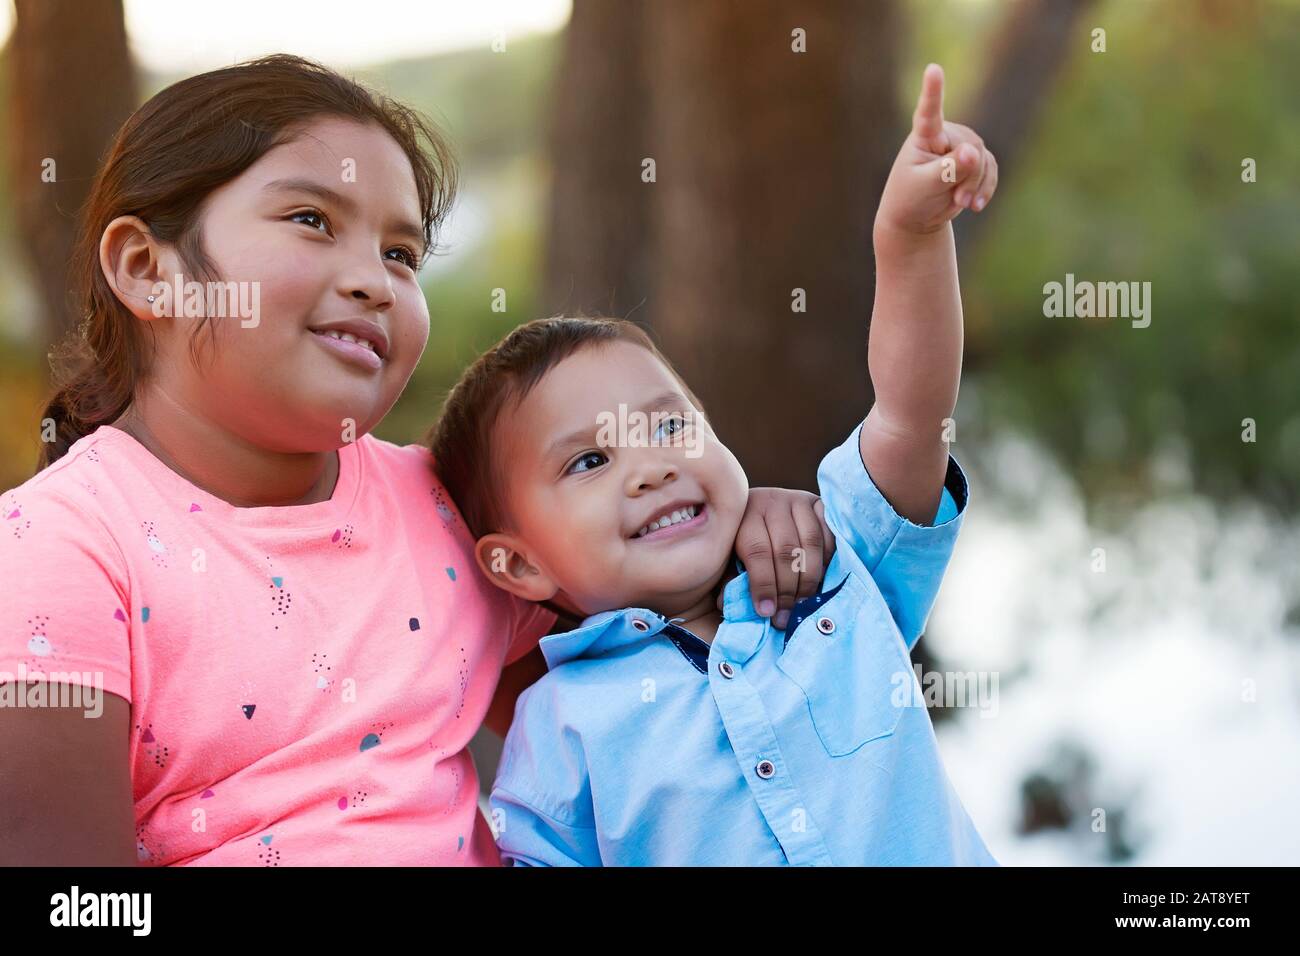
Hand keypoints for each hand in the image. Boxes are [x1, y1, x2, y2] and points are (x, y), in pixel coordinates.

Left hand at [728, 488, 835, 629]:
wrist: (760, 504)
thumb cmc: (741, 537)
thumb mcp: (729, 554)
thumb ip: (731, 577)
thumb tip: (726, 605)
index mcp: (744, 515)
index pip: (757, 552)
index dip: (763, 585)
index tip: (767, 612)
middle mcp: (771, 502)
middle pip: (786, 550)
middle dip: (787, 589)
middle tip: (785, 616)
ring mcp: (797, 500)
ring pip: (810, 543)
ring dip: (810, 580)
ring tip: (803, 605)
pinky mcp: (818, 503)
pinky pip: (829, 535)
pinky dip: (827, 561)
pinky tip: (820, 581)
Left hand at [874, 64, 998, 242]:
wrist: (917, 216)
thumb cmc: (911, 199)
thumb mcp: (926, 186)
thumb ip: (949, 169)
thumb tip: (974, 151)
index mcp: (923, 136)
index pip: (929, 112)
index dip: (933, 90)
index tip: (933, 69)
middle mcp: (944, 134)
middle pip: (971, 148)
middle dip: (969, 176)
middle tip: (958, 199)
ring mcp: (961, 144)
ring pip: (984, 159)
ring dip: (977, 185)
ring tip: (962, 202)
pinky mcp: (974, 159)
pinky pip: (991, 168)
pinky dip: (986, 187)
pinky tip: (976, 205)